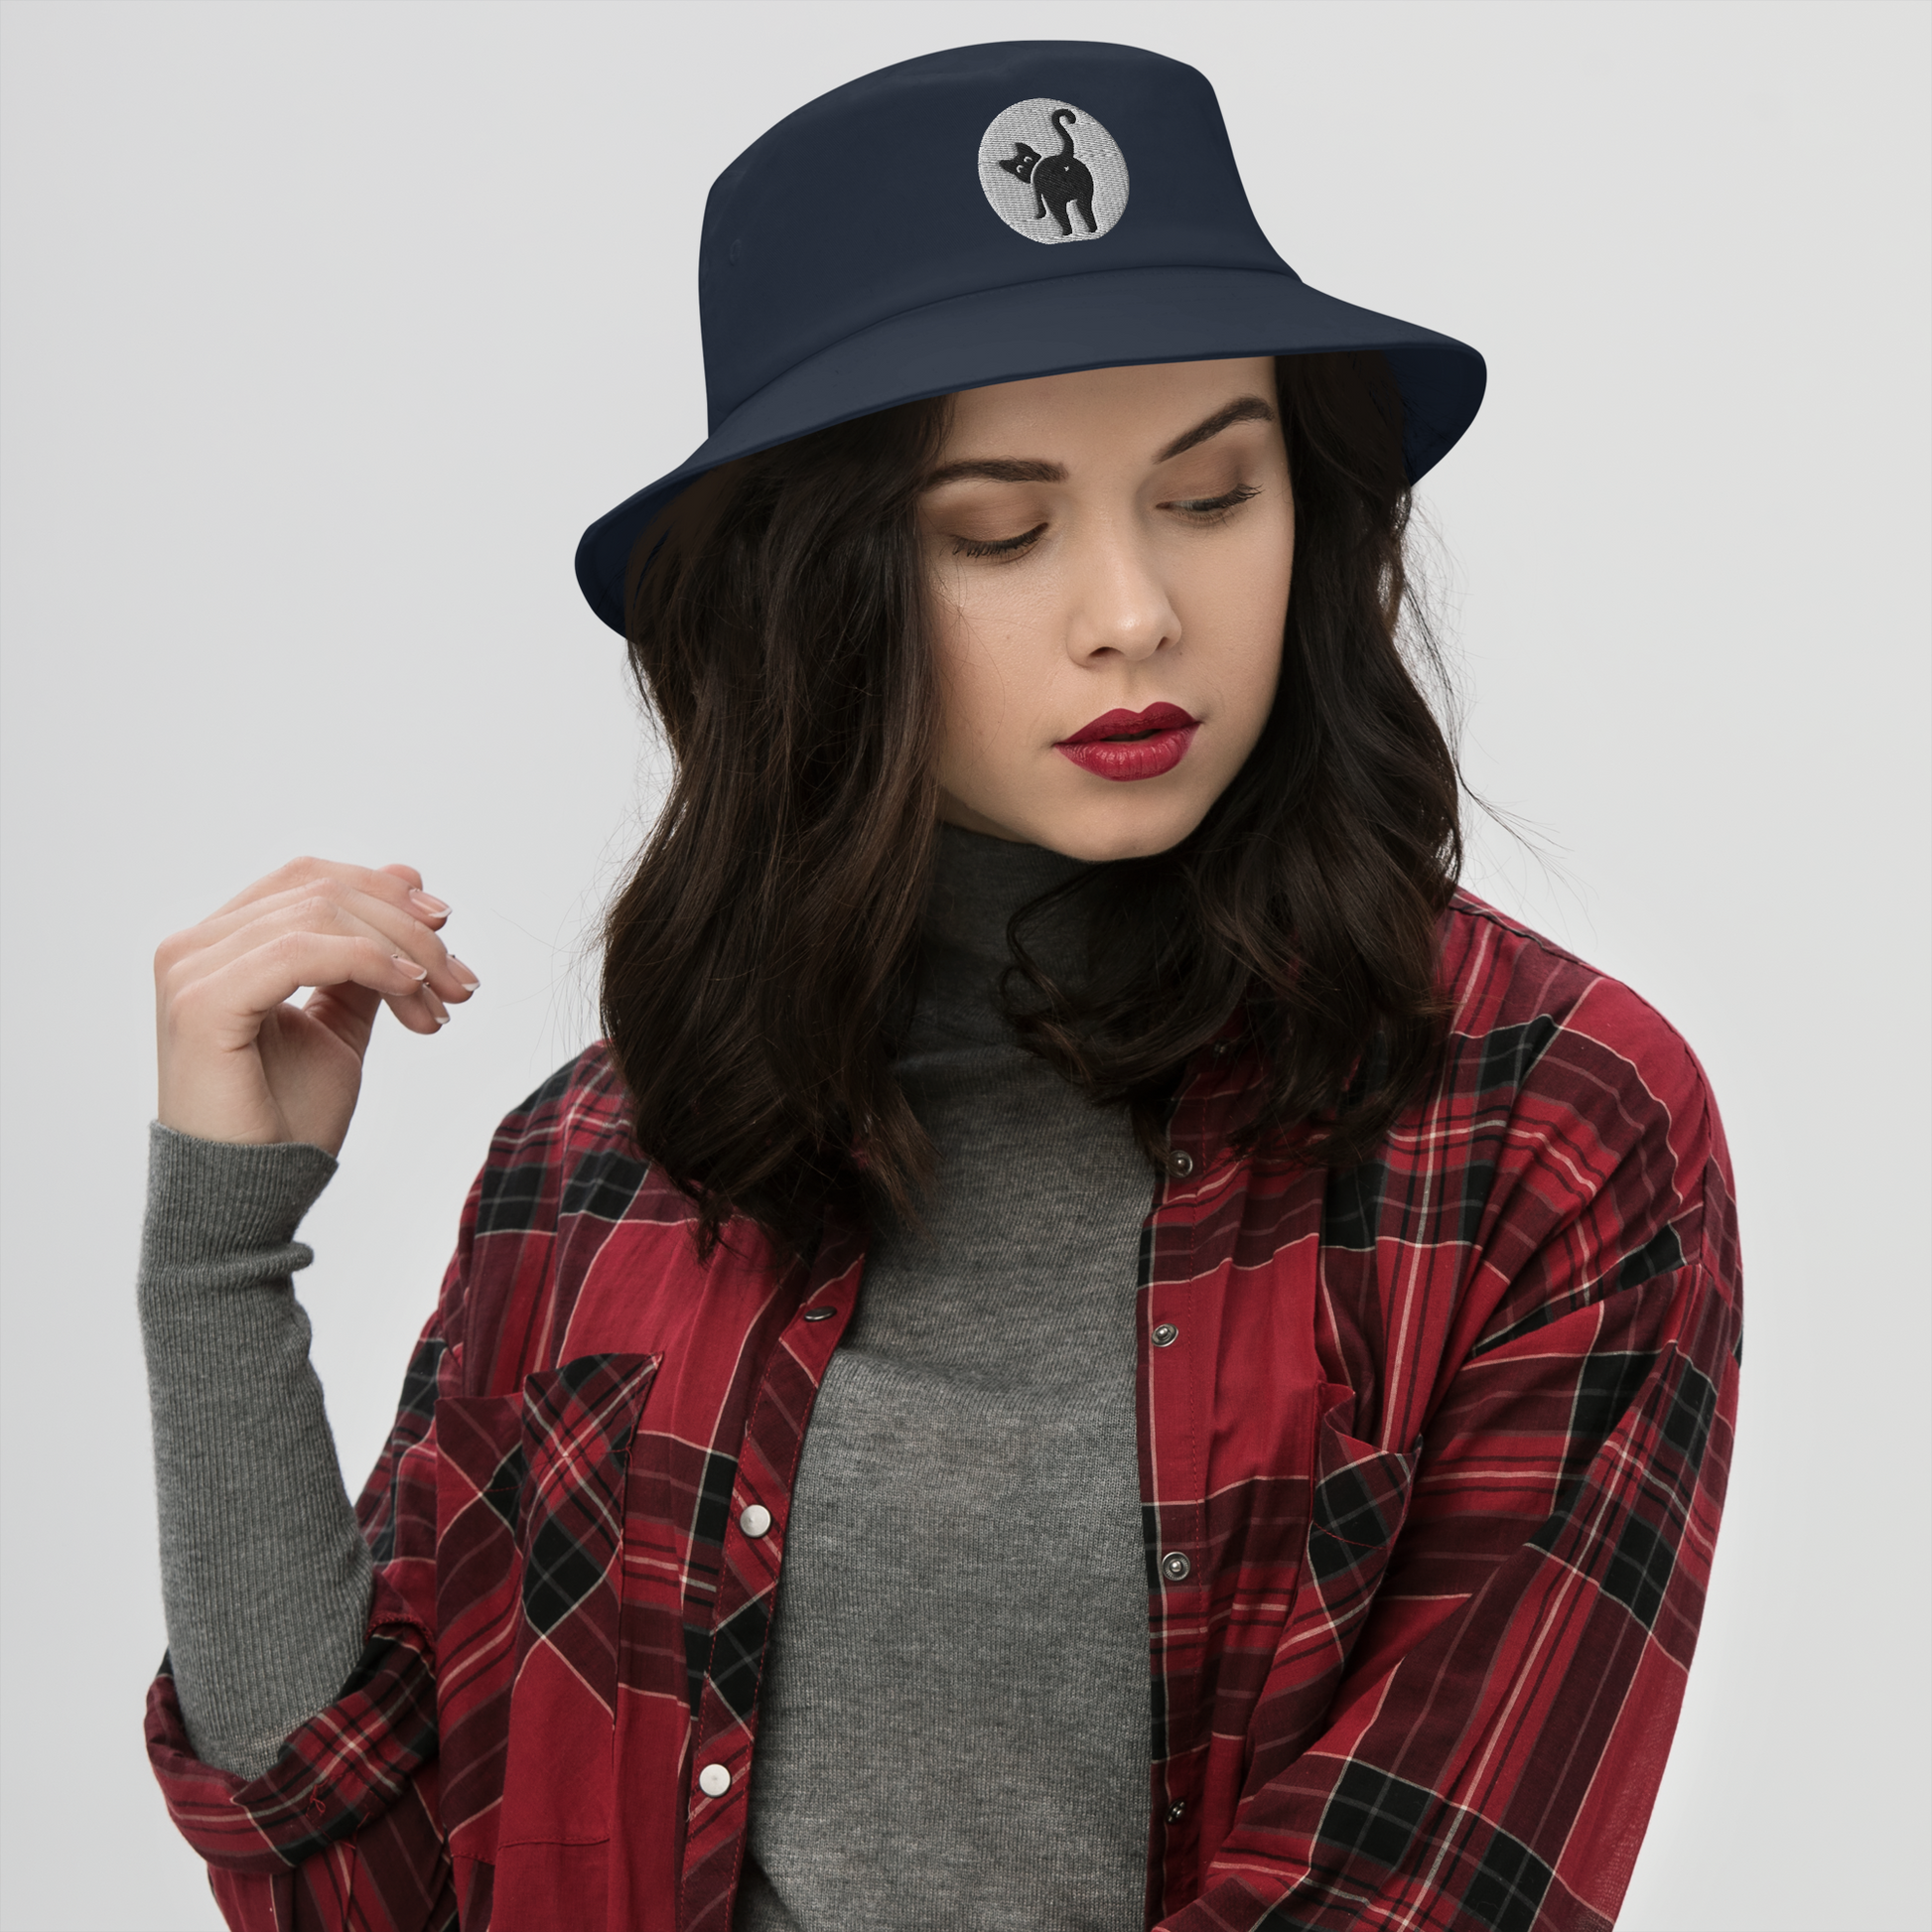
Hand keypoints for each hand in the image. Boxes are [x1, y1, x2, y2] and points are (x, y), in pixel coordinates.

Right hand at [153, 856, 478, 1157]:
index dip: (384, 891)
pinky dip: (370, 963)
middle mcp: (194, 946)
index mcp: (220, 943)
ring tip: (441, 1000)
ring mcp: (190, 970)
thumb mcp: (342, 1020)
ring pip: (320, 914)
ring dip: (401, 953)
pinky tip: (410, 993)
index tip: (446, 929)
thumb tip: (409, 877)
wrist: (249, 1197)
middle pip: (320, 891)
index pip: (309, 879)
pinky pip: (301, 951)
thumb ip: (367, 955)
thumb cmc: (287, 1117)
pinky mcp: (201, 1003)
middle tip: (460, 980)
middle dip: (406, 929)